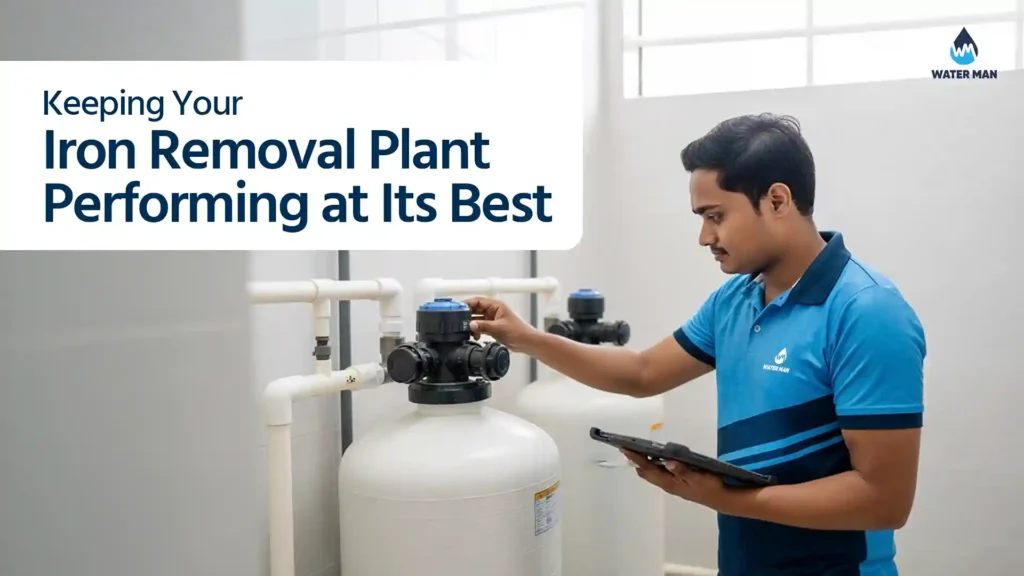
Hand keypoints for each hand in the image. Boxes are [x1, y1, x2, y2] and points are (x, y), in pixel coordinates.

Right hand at [464, 296, 538, 351]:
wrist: (526, 342)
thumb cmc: (518, 331)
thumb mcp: (499, 328)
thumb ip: (483, 326)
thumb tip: (470, 325)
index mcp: (496, 305)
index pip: (478, 301)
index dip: (467, 303)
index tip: (458, 308)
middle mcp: (494, 310)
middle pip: (476, 309)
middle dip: (467, 315)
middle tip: (458, 320)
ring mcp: (493, 319)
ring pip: (477, 318)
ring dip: (471, 324)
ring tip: (465, 329)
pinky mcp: (493, 327)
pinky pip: (480, 326)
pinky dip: (476, 330)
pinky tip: (474, 335)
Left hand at [621, 449, 735, 512]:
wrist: (720, 498)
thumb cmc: (709, 486)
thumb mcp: (698, 477)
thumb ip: (683, 470)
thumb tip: (668, 462)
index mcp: (669, 482)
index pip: (648, 468)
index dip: (636, 458)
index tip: (624, 449)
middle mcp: (667, 484)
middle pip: (646, 472)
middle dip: (635, 460)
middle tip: (625, 448)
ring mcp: (671, 485)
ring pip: (651, 474)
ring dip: (642, 464)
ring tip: (634, 453)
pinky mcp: (676, 483)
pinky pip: (658, 474)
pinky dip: (652, 466)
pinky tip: (653, 460)